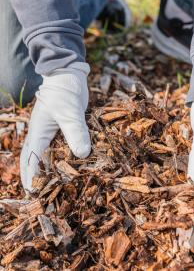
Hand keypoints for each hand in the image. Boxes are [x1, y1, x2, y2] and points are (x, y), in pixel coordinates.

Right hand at [20, 62, 90, 194]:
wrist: (69, 76)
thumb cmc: (64, 92)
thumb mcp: (69, 112)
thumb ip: (75, 132)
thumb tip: (82, 154)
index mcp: (38, 133)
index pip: (32, 160)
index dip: (33, 178)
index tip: (35, 194)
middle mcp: (42, 135)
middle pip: (34, 160)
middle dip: (36, 177)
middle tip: (41, 195)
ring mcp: (52, 133)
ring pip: (47, 155)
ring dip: (49, 169)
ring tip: (55, 185)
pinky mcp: (63, 130)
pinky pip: (61, 147)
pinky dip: (63, 158)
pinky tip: (72, 165)